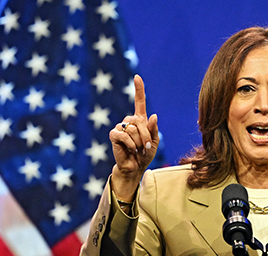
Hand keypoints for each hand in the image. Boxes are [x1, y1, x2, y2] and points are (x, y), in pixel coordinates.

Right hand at [109, 74, 158, 199]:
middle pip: (139, 121)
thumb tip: (153, 115)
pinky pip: (124, 136)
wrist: (135, 167)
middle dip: (146, 136)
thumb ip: (154, 130)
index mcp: (140, 120)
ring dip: (139, 142)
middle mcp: (129, 121)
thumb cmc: (145, 154)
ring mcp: (120, 127)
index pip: (139, 102)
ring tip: (138, 149)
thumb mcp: (154, 142)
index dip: (139, 89)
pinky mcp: (114, 135)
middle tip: (146, 147)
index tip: (137, 77)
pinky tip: (131, 150)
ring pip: (133, 129)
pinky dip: (131, 144)